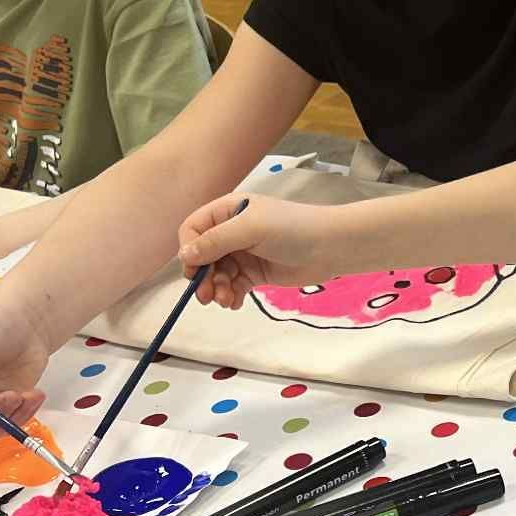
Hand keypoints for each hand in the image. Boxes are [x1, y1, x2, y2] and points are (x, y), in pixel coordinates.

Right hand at [178, 193, 350, 307]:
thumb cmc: (292, 229)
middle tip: (207, 296)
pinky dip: (230, 295)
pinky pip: (233, 286)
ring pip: (216, 274)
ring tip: (226, 300)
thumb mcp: (250, 229)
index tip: (194, 269)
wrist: (331, 247)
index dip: (189, 249)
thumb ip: (216, 241)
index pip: (193, 229)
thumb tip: (184, 256)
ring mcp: (243, 253)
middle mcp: (232, 231)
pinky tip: (235, 304)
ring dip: (217, 289)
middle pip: (202, 256)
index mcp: (227, 211)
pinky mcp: (255, 272)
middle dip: (202, 276)